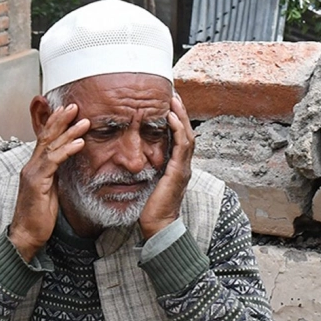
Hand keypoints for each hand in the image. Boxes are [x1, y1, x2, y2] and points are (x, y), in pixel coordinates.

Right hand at [9, 99, 89, 260]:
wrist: (27, 235)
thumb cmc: (39, 216)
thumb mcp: (51, 191)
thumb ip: (56, 175)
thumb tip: (67, 165)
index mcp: (35, 167)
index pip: (46, 140)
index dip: (56, 124)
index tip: (68, 111)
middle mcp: (31, 166)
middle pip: (46, 136)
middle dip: (60, 119)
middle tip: (74, 105)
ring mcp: (32, 173)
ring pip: (51, 145)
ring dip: (68, 131)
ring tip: (84, 121)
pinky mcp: (36, 183)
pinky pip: (53, 162)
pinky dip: (67, 150)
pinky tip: (79, 143)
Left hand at [137, 92, 193, 239]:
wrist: (158, 226)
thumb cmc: (151, 207)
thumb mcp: (148, 182)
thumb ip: (146, 168)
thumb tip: (134, 157)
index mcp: (177, 166)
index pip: (179, 137)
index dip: (176, 120)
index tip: (169, 105)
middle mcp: (183, 165)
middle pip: (186, 132)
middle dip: (181, 112)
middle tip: (173, 94)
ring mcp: (183, 167)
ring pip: (187, 135)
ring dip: (181, 116)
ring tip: (173, 99)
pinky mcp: (179, 171)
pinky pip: (181, 145)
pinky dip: (177, 129)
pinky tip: (170, 117)